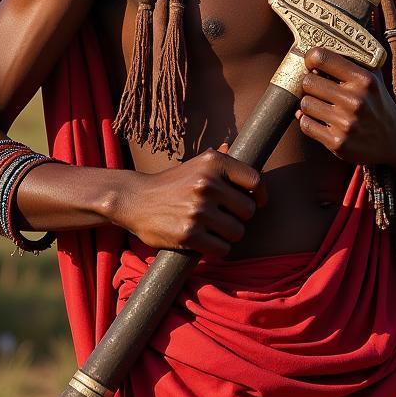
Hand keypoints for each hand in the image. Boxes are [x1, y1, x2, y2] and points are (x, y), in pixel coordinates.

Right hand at [122, 145, 266, 257]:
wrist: (134, 200)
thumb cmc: (170, 184)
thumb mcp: (194, 165)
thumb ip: (217, 159)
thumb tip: (232, 147)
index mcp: (213, 162)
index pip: (255, 181)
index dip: (261, 195)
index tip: (260, 202)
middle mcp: (208, 183)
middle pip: (249, 210)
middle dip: (240, 217)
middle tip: (224, 217)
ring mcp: (199, 209)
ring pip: (237, 232)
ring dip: (228, 235)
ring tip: (213, 229)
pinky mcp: (189, 234)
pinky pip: (222, 249)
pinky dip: (217, 249)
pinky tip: (206, 242)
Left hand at [296, 47, 395, 179]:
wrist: (394, 139)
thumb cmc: (377, 102)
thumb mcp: (373, 77)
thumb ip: (351, 60)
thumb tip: (316, 49)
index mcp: (364, 79)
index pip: (322, 58)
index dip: (311, 58)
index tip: (311, 62)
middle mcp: (355, 101)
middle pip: (308, 82)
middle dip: (309, 83)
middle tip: (316, 86)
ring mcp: (346, 123)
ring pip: (305, 104)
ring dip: (309, 104)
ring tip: (320, 104)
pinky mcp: (337, 143)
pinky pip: (306, 124)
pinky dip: (308, 121)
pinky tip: (319, 119)